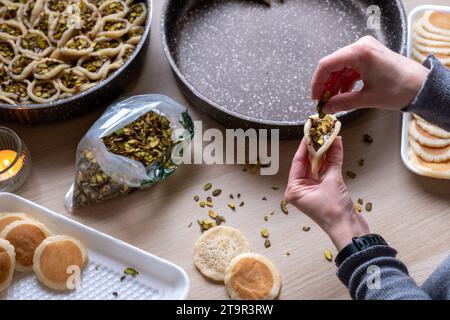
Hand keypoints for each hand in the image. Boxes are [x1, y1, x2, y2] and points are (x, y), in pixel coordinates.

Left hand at [284, 137, 369, 250]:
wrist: (348, 230)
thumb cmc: (335, 212)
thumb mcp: (333, 181)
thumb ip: (333, 159)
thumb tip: (335, 140)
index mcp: (294, 189)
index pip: (298, 161)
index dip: (305, 145)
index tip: (310, 132)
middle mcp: (300, 189)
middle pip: (306, 162)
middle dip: (315, 147)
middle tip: (321, 132)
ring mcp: (311, 190)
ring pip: (316, 166)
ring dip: (324, 153)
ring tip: (329, 137)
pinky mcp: (322, 191)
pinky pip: (324, 172)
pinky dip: (329, 161)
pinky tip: (335, 148)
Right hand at [311, 36, 428, 113]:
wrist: (422, 87)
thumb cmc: (399, 89)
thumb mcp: (367, 98)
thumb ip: (343, 102)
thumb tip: (326, 108)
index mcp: (359, 53)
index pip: (327, 65)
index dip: (317, 82)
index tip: (315, 98)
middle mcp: (360, 46)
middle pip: (332, 64)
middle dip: (325, 84)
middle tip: (323, 101)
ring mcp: (365, 50)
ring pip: (340, 67)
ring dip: (334, 84)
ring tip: (333, 100)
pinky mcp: (369, 55)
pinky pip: (349, 67)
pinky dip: (344, 80)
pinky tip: (343, 94)